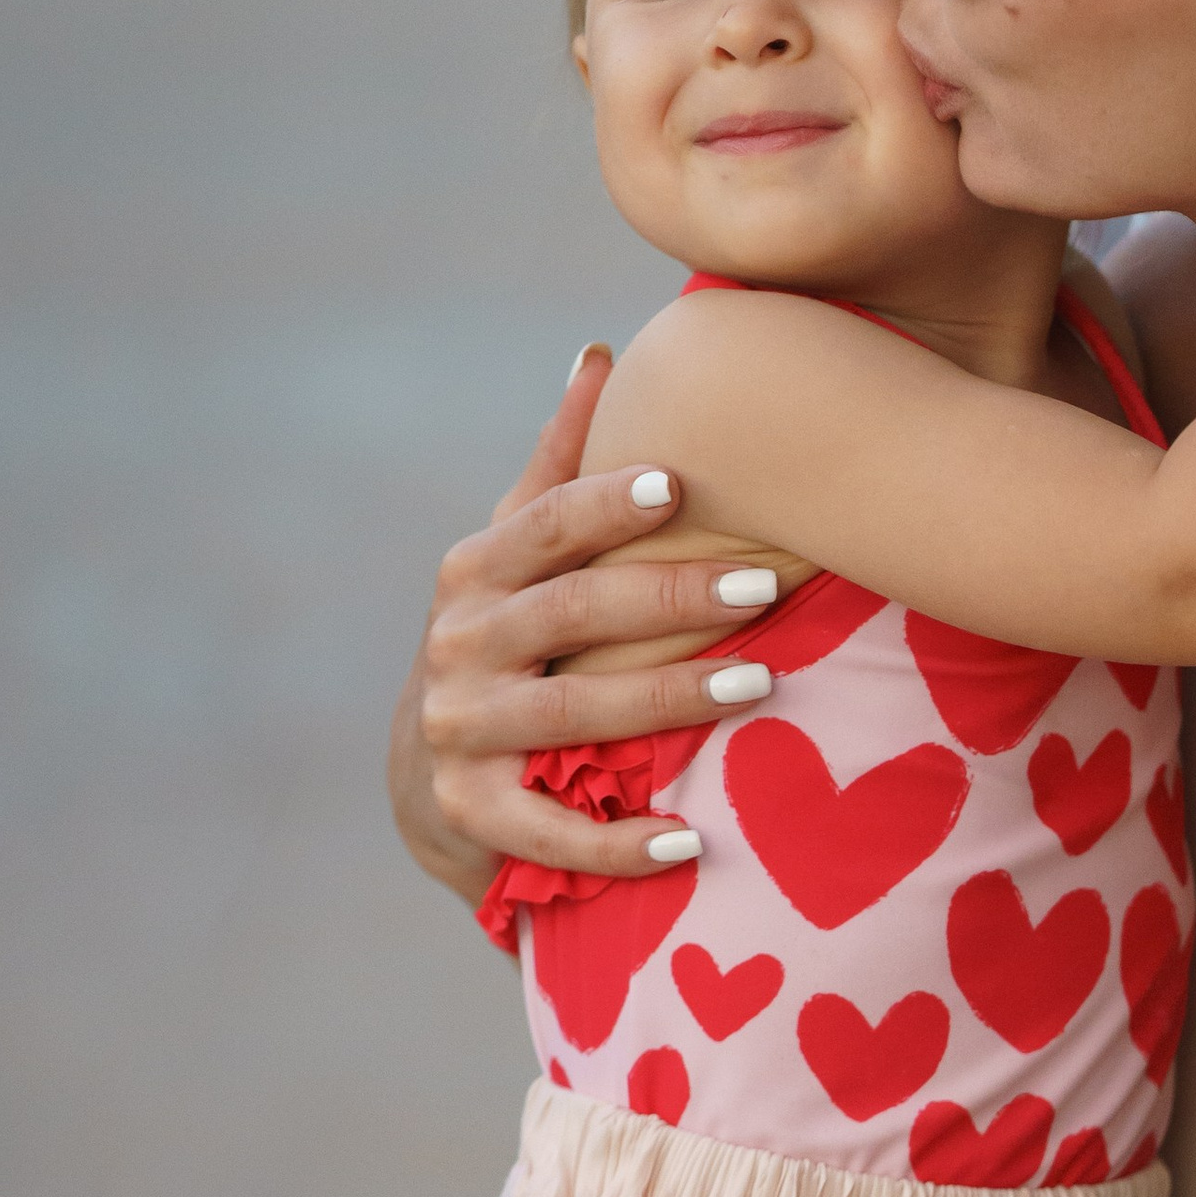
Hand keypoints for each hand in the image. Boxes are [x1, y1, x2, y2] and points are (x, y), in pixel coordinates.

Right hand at [389, 344, 784, 906]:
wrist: (429, 774)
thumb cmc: (506, 640)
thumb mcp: (515, 554)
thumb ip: (559, 465)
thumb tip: (601, 354)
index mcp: (475, 573)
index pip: (544, 526)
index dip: (605, 504)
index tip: (678, 483)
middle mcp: (459, 646)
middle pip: (570, 614)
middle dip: (670, 597)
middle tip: (766, 583)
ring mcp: (461, 733)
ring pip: (572, 713)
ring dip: (669, 700)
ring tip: (760, 685)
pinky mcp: (473, 814)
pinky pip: (551, 832)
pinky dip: (619, 842)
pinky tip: (689, 839)